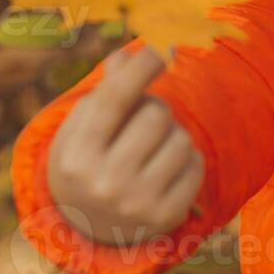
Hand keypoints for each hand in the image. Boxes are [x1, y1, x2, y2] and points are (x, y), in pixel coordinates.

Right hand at [46, 46, 204, 247]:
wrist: (90, 225)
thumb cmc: (90, 156)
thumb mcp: (85, 124)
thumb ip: (110, 87)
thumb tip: (132, 54)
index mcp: (76, 155)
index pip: (115, 98)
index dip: (141, 66)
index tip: (160, 48)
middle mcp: (104, 184)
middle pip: (156, 113)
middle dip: (154, 107)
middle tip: (142, 122)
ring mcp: (137, 205)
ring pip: (181, 137)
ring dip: (172, 133)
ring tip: (153, 147)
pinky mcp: (167, 218)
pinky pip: (197, 163)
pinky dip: (186, 157)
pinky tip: (166, 168)